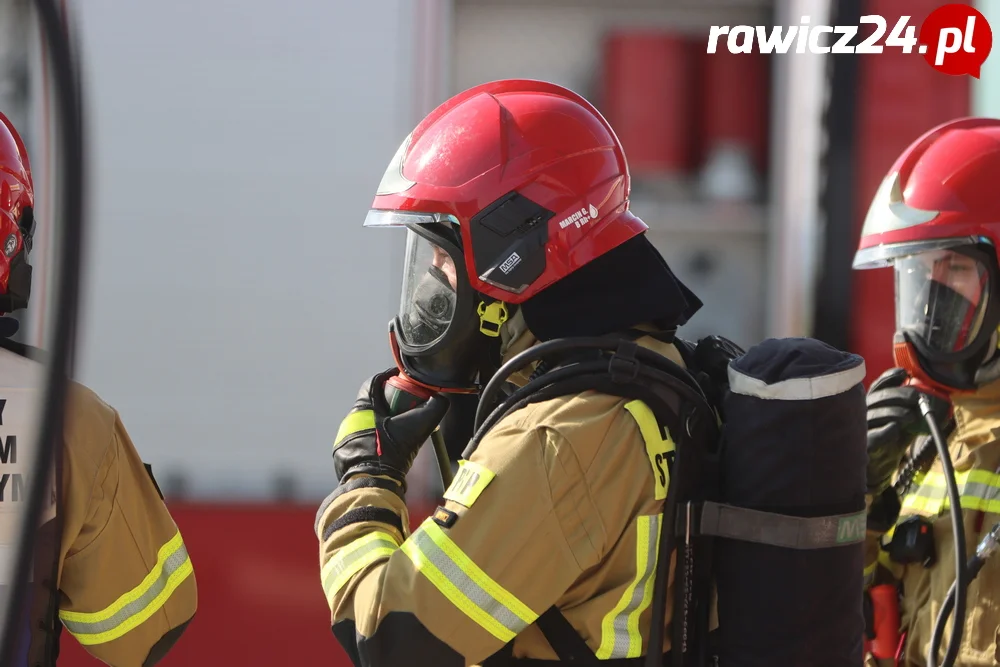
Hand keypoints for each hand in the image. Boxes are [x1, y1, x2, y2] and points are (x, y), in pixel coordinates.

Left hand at [332, 368, 449, 490]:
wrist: (374, 484)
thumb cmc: (393, 454)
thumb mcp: (418, 429)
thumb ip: (434, 409)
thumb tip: (440, 398)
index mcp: (363, 408)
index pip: (374, 382)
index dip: (390, 378)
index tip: (402, 381)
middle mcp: (349, 421)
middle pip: (370, 404)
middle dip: (387, 404)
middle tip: (404, 410)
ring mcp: (344, 439)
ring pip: (365, 424)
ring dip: (379, 424)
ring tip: (396, 432)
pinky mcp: (343, 455)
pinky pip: (360, 442)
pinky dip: (372, 441)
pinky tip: (385, 449)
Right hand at [865, 368, 948, 494]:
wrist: (882, 465)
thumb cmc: (893, 440)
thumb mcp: (905, 421)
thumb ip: (913, 408)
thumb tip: (930, 394)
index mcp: (873, 404)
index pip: (878, 386)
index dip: (889, 377)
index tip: (904, 373)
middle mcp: (863, 412)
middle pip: (878, 397)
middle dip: (899, 394)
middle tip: (917, 397)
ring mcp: (861, 427)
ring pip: (875, 413)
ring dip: (895, 412)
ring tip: (911, 416)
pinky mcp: (863, 444)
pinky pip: (873, 434)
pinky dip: (886, 429)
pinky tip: (896, 428)